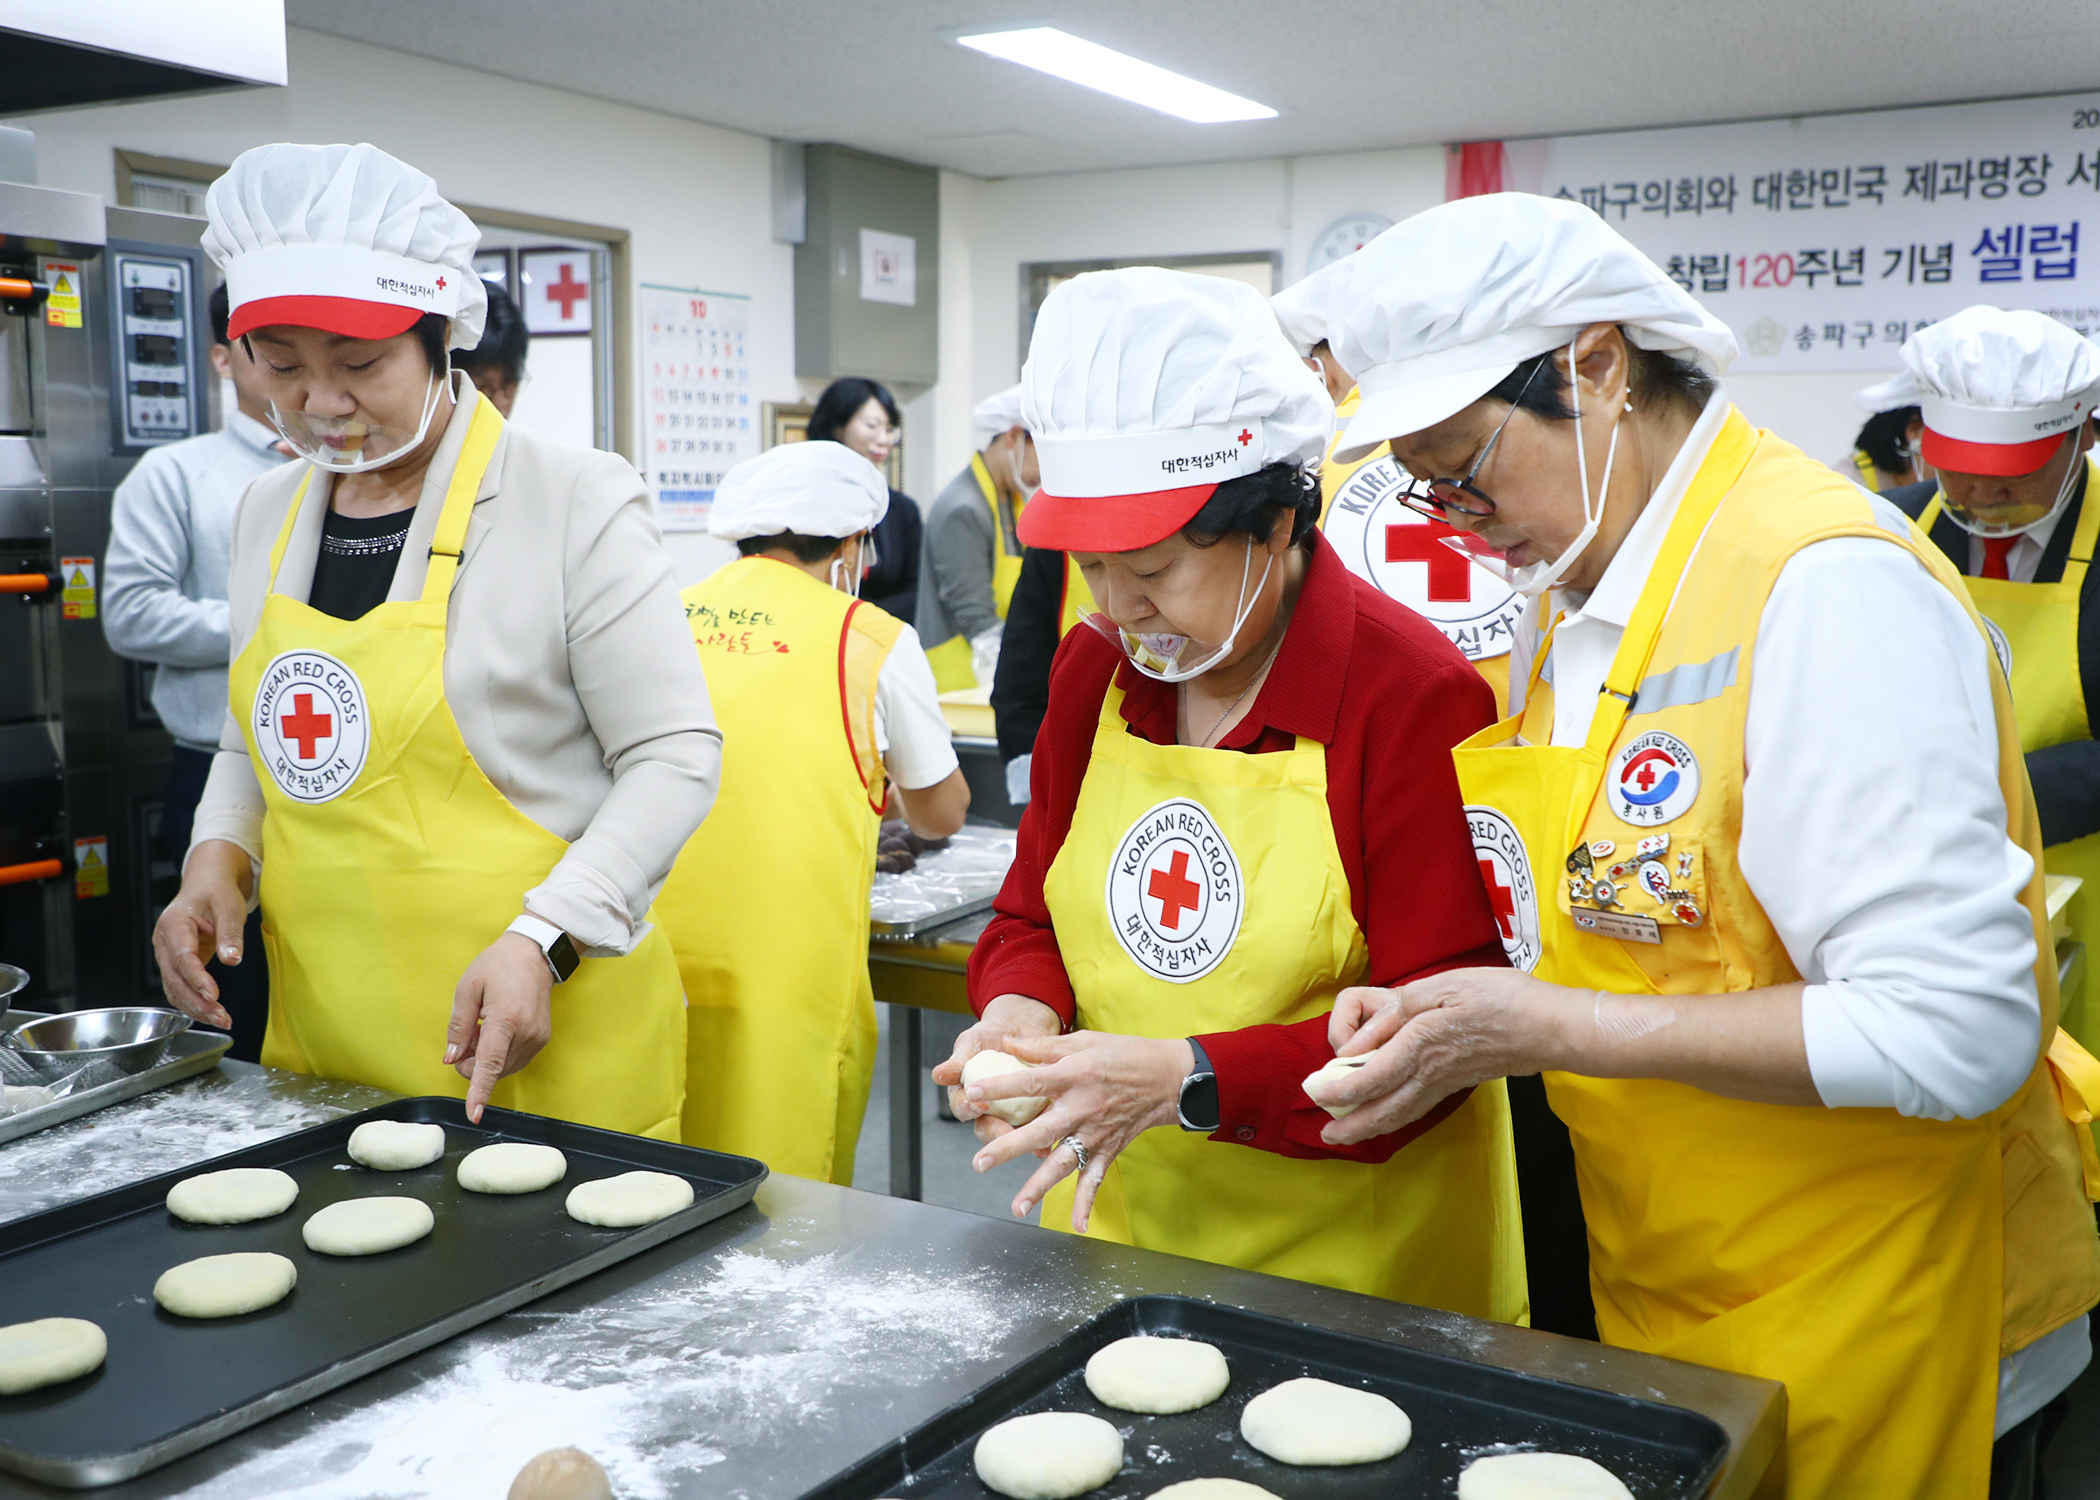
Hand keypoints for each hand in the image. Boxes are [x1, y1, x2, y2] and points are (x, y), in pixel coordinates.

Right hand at [150, 840, 252, 1028]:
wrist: (206, 884)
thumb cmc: (217, 892)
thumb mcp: (230, 907)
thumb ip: (230, 933)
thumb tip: (232, 959)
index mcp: (174, 924)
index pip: (182, 958)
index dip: (197, 979)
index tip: (214, 996)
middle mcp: (163, 941)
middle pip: (174, 979)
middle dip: (197, 1002)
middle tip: (222, 1018)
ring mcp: (166, 953)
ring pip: (174, 987)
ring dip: (195, 1007)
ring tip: (221, 1020)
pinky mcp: (174, 963)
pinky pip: (179, 986)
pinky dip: (193, 1002)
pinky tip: (210, 1013)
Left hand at [444, 929, 555, 1122]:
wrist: (535, 954)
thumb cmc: (498, 966)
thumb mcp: (468, 988)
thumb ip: (458, 1025)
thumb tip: (452, 1058)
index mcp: (506, 1018)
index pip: (490, 1063)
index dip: (479, 1091)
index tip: (474, 1114)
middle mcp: (526, 1033)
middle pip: (492, 1069)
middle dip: (472, 1062)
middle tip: (468, 1034)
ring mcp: (538, 1038)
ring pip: (503, 1068)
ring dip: (486, 1058)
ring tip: (483, 1028)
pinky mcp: (542, 1039)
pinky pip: (514, 1060)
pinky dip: (500, 1054)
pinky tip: (496, 1032)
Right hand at [931, 994, 1061, 1144]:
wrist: (1020, 1027)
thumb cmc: (989, 1036)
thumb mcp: (972, 1042)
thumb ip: (959, 1060)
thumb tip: (939, 1075)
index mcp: (968, 1095)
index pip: (963, 1107)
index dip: (968, 1109)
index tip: (977, 1105)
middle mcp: (988, 1109)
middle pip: (987, 1129)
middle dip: (996, 1134)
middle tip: (1006, 1134)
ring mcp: (1012, 1113)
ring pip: (1014, 1134)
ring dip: (1024, 1142)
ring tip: (1036, 1146)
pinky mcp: (1035, 1112)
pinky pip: (1039, 1128)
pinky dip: (1046, 1136)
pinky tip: (1054, 1139)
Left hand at [961, 1030, 1191, 1230]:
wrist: (1170, 1078)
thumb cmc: (1126, 1054)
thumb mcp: (1085, 1040)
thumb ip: (1045, 1046)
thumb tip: (1008, 1042)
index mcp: (1074, 1076)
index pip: (1030, 1082)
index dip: (1000, 1087)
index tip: (972, 1094)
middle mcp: (1083, 1107)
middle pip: (1040, 1131)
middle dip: (1009, 1148)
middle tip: (980, 1162)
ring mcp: (1096, 1132)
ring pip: (1063, 1163)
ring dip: (1039, 1186)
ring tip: (1017, 1207)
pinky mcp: (1109, 1149)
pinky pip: (1095, 1179)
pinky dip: (1086, 1203)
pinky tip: (1077, 1226)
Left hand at [1317, 968, 1571, 1145]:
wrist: (1551, 1027)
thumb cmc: (1500, 997)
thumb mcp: (1442, 986)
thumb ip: (1396, 1012)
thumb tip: (1360, 1043)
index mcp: (1419, 1043)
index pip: (1368, 1076)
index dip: (1337, 1089)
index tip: (1314, 1092)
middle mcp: (1430, 1071)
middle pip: (1382, 1108)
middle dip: (1351, 1124)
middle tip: (1325, 1136)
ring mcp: (1447, 1081)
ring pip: (1400, 1112)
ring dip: (1370, 1127)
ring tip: (1346, 1136)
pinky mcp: (1460, 1082)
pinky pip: (1419, 1106)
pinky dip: (1396, 1116)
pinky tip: (1391, 1115)